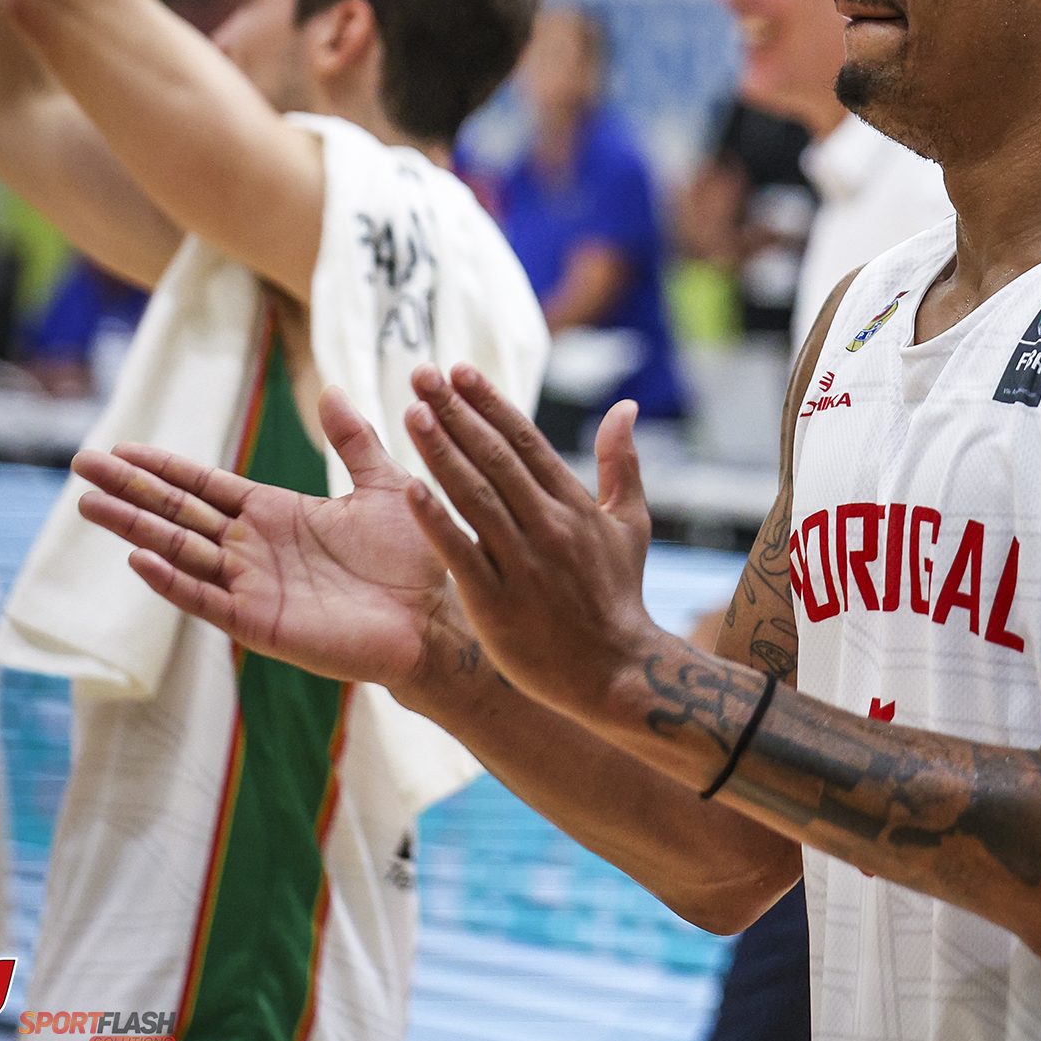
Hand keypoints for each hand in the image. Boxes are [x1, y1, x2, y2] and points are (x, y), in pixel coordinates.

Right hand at [73, 388, 461, 689]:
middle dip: (131, 489)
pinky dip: (172, 581)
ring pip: (180, 551)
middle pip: (178, 512)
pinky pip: (206, 599)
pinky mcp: (259, 622)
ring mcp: (251, 586)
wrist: (433, 618)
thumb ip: (354, 441)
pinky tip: (139, 559)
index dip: (164, 468)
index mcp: (276, 514)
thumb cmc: (413, 558)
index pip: (205, 485)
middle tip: (82, 464)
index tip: (121, 447)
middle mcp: (254, 548)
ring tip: (90, 503)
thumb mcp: (384, 486)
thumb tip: (331, 389)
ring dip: (135, 528)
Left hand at [400, 363, 658, 718]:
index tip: (458, 370)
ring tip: (411, 412)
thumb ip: (623, 463)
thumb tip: (624, 407)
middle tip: (422, 373)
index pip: (526, 441)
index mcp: (574, 506)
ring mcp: (523, 564)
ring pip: (476, 496)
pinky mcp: (497, 603)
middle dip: (456, 412)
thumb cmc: (619, 596)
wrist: (616, 670)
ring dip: (442, 451)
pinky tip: (409, 489)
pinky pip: (462, 553)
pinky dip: (436, 521)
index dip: (490, 403)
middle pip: (495, 458)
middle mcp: (548, 526)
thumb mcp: (631, 524)